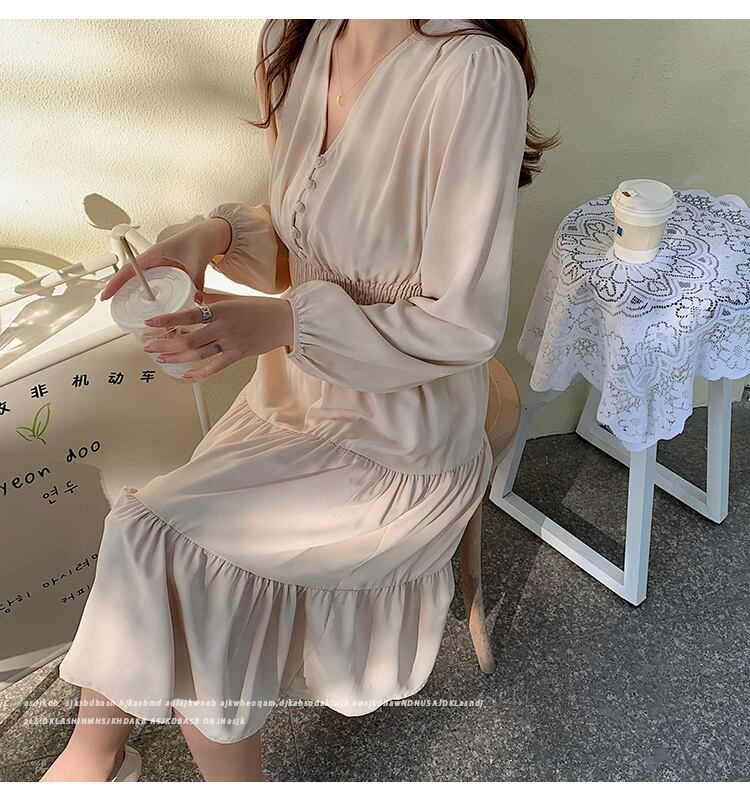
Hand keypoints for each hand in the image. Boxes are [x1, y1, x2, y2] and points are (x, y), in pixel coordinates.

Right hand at [100, 218, 229, 300]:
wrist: (210, 235)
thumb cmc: (200, 240)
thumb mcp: (197, 261)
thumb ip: (195, 280)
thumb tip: (195, 299)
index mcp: (155, 253)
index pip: (129, 269)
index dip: (116, 283)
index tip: (106, 296)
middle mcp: (154, 260)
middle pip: (131, 276)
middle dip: (119, 290)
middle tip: (113, 307)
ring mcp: (160, 266)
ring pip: (141, 281)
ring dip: (133, 293)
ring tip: (127, 309)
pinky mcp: (168, 271)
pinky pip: (154, 283)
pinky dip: (149, 293)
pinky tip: (150, 305)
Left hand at [141, 292, 294, 380]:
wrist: (285, 321)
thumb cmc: (261, 308)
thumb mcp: (234, 298)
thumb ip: (212, 299)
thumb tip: (194, 297)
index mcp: (221, 310)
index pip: (189, 315)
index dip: (168, 320)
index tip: (150, 323)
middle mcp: (224, 327)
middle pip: (189, 340)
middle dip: (166, 344)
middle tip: (149, 347)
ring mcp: (231, 343)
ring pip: (198, 354)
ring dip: (177, 358)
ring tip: (161, 358)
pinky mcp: (238, 355)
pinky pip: (215, 367)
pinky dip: (200, 372)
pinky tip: (186, 375)